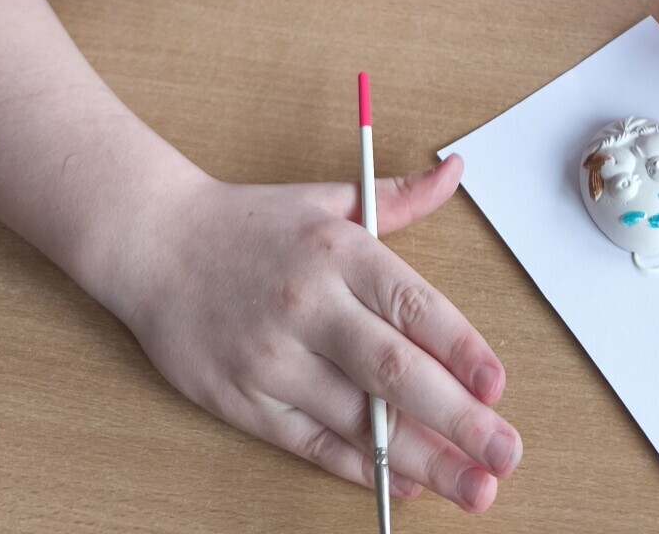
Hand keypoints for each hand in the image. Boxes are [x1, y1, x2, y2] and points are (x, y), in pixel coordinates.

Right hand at [117, 156, 520, 511]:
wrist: (153, 245)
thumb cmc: (250, 223)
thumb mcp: (329, 198)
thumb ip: (398, 199)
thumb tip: (455, 171)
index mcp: (338, 252)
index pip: (412, 305)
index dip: (460, 348)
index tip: (498, 384)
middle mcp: (309, 306)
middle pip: (393, 372)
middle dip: (456, 419)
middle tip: (505, 452)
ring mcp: (273, 359)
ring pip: (358, 420)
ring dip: (421, 459)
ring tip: (472, 487)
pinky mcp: (243, 401)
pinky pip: (312, 444)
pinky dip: (362, 469)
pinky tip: (406, 486)